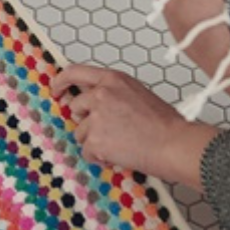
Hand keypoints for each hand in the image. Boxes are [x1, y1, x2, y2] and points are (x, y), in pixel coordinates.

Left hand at [49, 64, 218, 186]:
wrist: (174, 144)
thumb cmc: (164, 123)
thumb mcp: (136, 93)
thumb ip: (111, 93)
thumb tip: (91, 104)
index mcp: (112, 79)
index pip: (75, 72)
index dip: (61, 81)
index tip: (56, 91)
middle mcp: (101, 94)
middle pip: (75, 106)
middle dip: (85, 120)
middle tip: (104, 130)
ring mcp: (96, 117)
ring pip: (80, 132)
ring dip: (94, 140)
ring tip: (120, 143)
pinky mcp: (95, 139)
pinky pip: (86, 151)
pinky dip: (98, 157)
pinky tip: (118, 155)